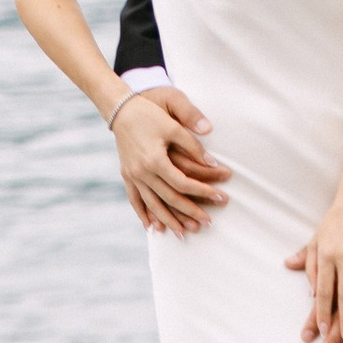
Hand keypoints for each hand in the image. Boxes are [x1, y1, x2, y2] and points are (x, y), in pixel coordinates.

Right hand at [112, 86, 229, 235]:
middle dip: (190, 212)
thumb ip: (193, 144)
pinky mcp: (127, 175)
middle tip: (208, 222)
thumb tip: (213, 163)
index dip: (203, 192)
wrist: (121, 109)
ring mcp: (132, 176)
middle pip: (169, 198)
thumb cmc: (150, 114)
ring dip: (169, 220)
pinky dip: (144, 214)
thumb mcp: (173, 124)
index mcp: (155, 159)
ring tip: (185, 233)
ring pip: (153, 204)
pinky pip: (135, 200)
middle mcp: (142, 172)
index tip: (220, 197)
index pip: (183, 183)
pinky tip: (153, 227)